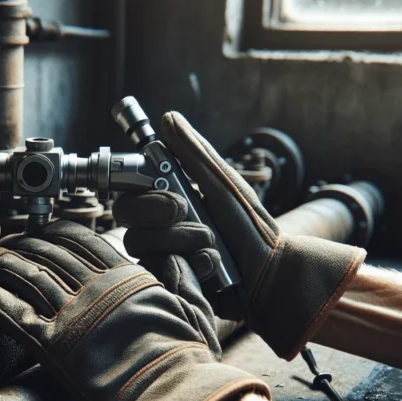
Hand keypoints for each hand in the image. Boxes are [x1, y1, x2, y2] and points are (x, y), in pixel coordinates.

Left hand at [0, 220, 269, 400]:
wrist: (172, 395)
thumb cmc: (187, 363)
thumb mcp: (194, 311)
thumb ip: (180, 282)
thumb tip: (172, 260)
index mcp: (127, 277)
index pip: (84, 241)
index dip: (57, 231)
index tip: (43, 230)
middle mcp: (95, 288)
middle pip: (49, 253)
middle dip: (22, 244)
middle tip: (5, 242)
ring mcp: (71, 314)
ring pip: (26, 275)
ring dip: (0, 262)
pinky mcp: (51, 344)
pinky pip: (11, 312)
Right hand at [114, 112, 365, 359]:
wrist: (272, 272)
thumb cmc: (251, 225)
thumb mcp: (224, 184)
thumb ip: (195, 154)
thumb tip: (168, 118)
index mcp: (167, 201)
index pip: (129, 198)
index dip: (143, 200)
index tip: (175, 201)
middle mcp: (159, 230)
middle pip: (129, 225)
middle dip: (165, 225)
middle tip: (198, 224)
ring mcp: (163, 258)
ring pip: (143, 250)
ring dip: (182, 244)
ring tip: (213, 246)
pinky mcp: (171, 282)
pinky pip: (161, 275)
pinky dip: (192, 267)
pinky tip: (211, 267)